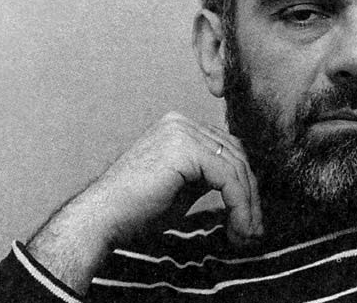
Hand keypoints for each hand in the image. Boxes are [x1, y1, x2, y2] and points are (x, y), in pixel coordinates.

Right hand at [88, 111, 262, 244]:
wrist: (102, 218)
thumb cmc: (136, 210)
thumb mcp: (182, 187)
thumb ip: (208, 177)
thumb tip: (242, 186)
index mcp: (180, 128)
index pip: (228, 150)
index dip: (244, 184)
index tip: (250, 218)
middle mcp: (182, 123)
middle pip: (236, 155)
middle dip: (250, 195)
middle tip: (254, 229)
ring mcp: (182, 132)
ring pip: (236, 167)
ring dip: (247, 204)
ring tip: (247, 233)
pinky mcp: (184, 148)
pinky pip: (227, 177)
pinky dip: (239, 204)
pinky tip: (238, 226)